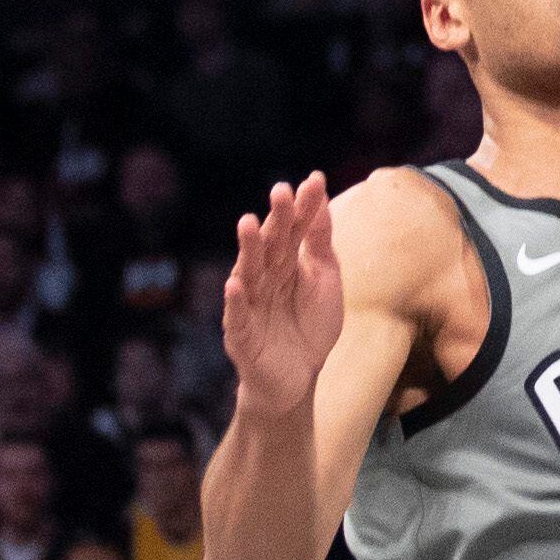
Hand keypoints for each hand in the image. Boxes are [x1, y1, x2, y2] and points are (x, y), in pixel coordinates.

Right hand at [223, 177, 348, 404]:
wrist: (298, 379)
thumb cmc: (310, 327)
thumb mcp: (325, 281)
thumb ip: (321, 245)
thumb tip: (322, 202)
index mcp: (285, 264)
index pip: (294, 230)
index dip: (303, 208)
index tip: (314, 180)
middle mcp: (264, 279)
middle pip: (270, 245)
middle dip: (276, 219)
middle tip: (281, 190)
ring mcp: (249, 305)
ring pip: (248, 273)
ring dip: (247, 249)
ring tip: (248, 223)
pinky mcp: (241, 335)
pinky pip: (236, 316)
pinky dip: (234, 302)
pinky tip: (235, 284)